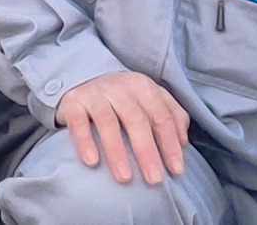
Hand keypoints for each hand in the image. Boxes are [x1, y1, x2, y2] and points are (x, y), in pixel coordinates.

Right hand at [53, 69, 189, 186]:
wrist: (82, 77)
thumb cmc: (123, 97)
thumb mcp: (148, 99)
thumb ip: (170, 115)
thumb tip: (183, 143)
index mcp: (144, 88)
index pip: (161, 117)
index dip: (170, 144)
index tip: (176, 170)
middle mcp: (121, 87)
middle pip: (137, 120)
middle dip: (147, 151)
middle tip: (154, 179)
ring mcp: (96, 93)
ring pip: (108, 122)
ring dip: (117, 151)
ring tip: (124, 177)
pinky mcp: (73, 102)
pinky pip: (78, 122)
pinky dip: (85, 141)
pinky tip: (92, 162)